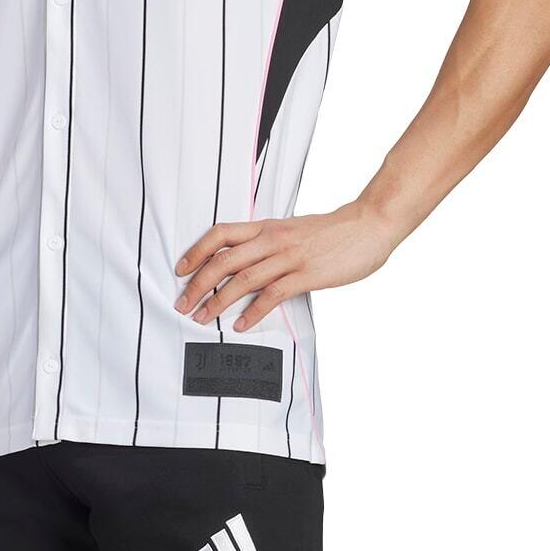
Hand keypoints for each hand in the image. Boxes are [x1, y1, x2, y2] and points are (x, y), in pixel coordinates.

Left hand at [172, 203, 396, 332]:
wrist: (369, 225)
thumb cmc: (334, 232)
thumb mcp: (293, 230)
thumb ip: (270, 244)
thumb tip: (249, 263)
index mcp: (267, 227)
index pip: (220, 234)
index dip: (196, 251)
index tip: (181, 269)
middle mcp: (272, 239)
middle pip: (223, 260)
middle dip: (198, 284)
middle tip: (183, 303)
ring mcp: (289, 257)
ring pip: (242, 279)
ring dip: (218, 301)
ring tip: (203, 318)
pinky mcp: (306, 275)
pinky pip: (272, 295)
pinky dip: (253, 312)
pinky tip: (242, 325)